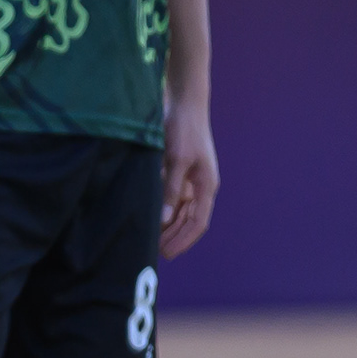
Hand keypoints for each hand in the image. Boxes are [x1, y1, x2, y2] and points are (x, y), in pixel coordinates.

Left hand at [158, 97, 218, 256]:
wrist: (184, 103)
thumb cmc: (183, 129)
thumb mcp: (176, 159)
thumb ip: (170, 189)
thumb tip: (164, 218)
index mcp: (206, 186)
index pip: (198, 223)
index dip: (183, 241)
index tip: (166, 254)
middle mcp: (201, 187)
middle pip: (189, 221)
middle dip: (174, 237)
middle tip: (154, 252)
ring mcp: (191, 180)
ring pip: (181, 212)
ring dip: (168, 227)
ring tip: (151, 240)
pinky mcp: (179, 171)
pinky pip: (173, 199)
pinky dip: (164, 210)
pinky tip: (150, 218)